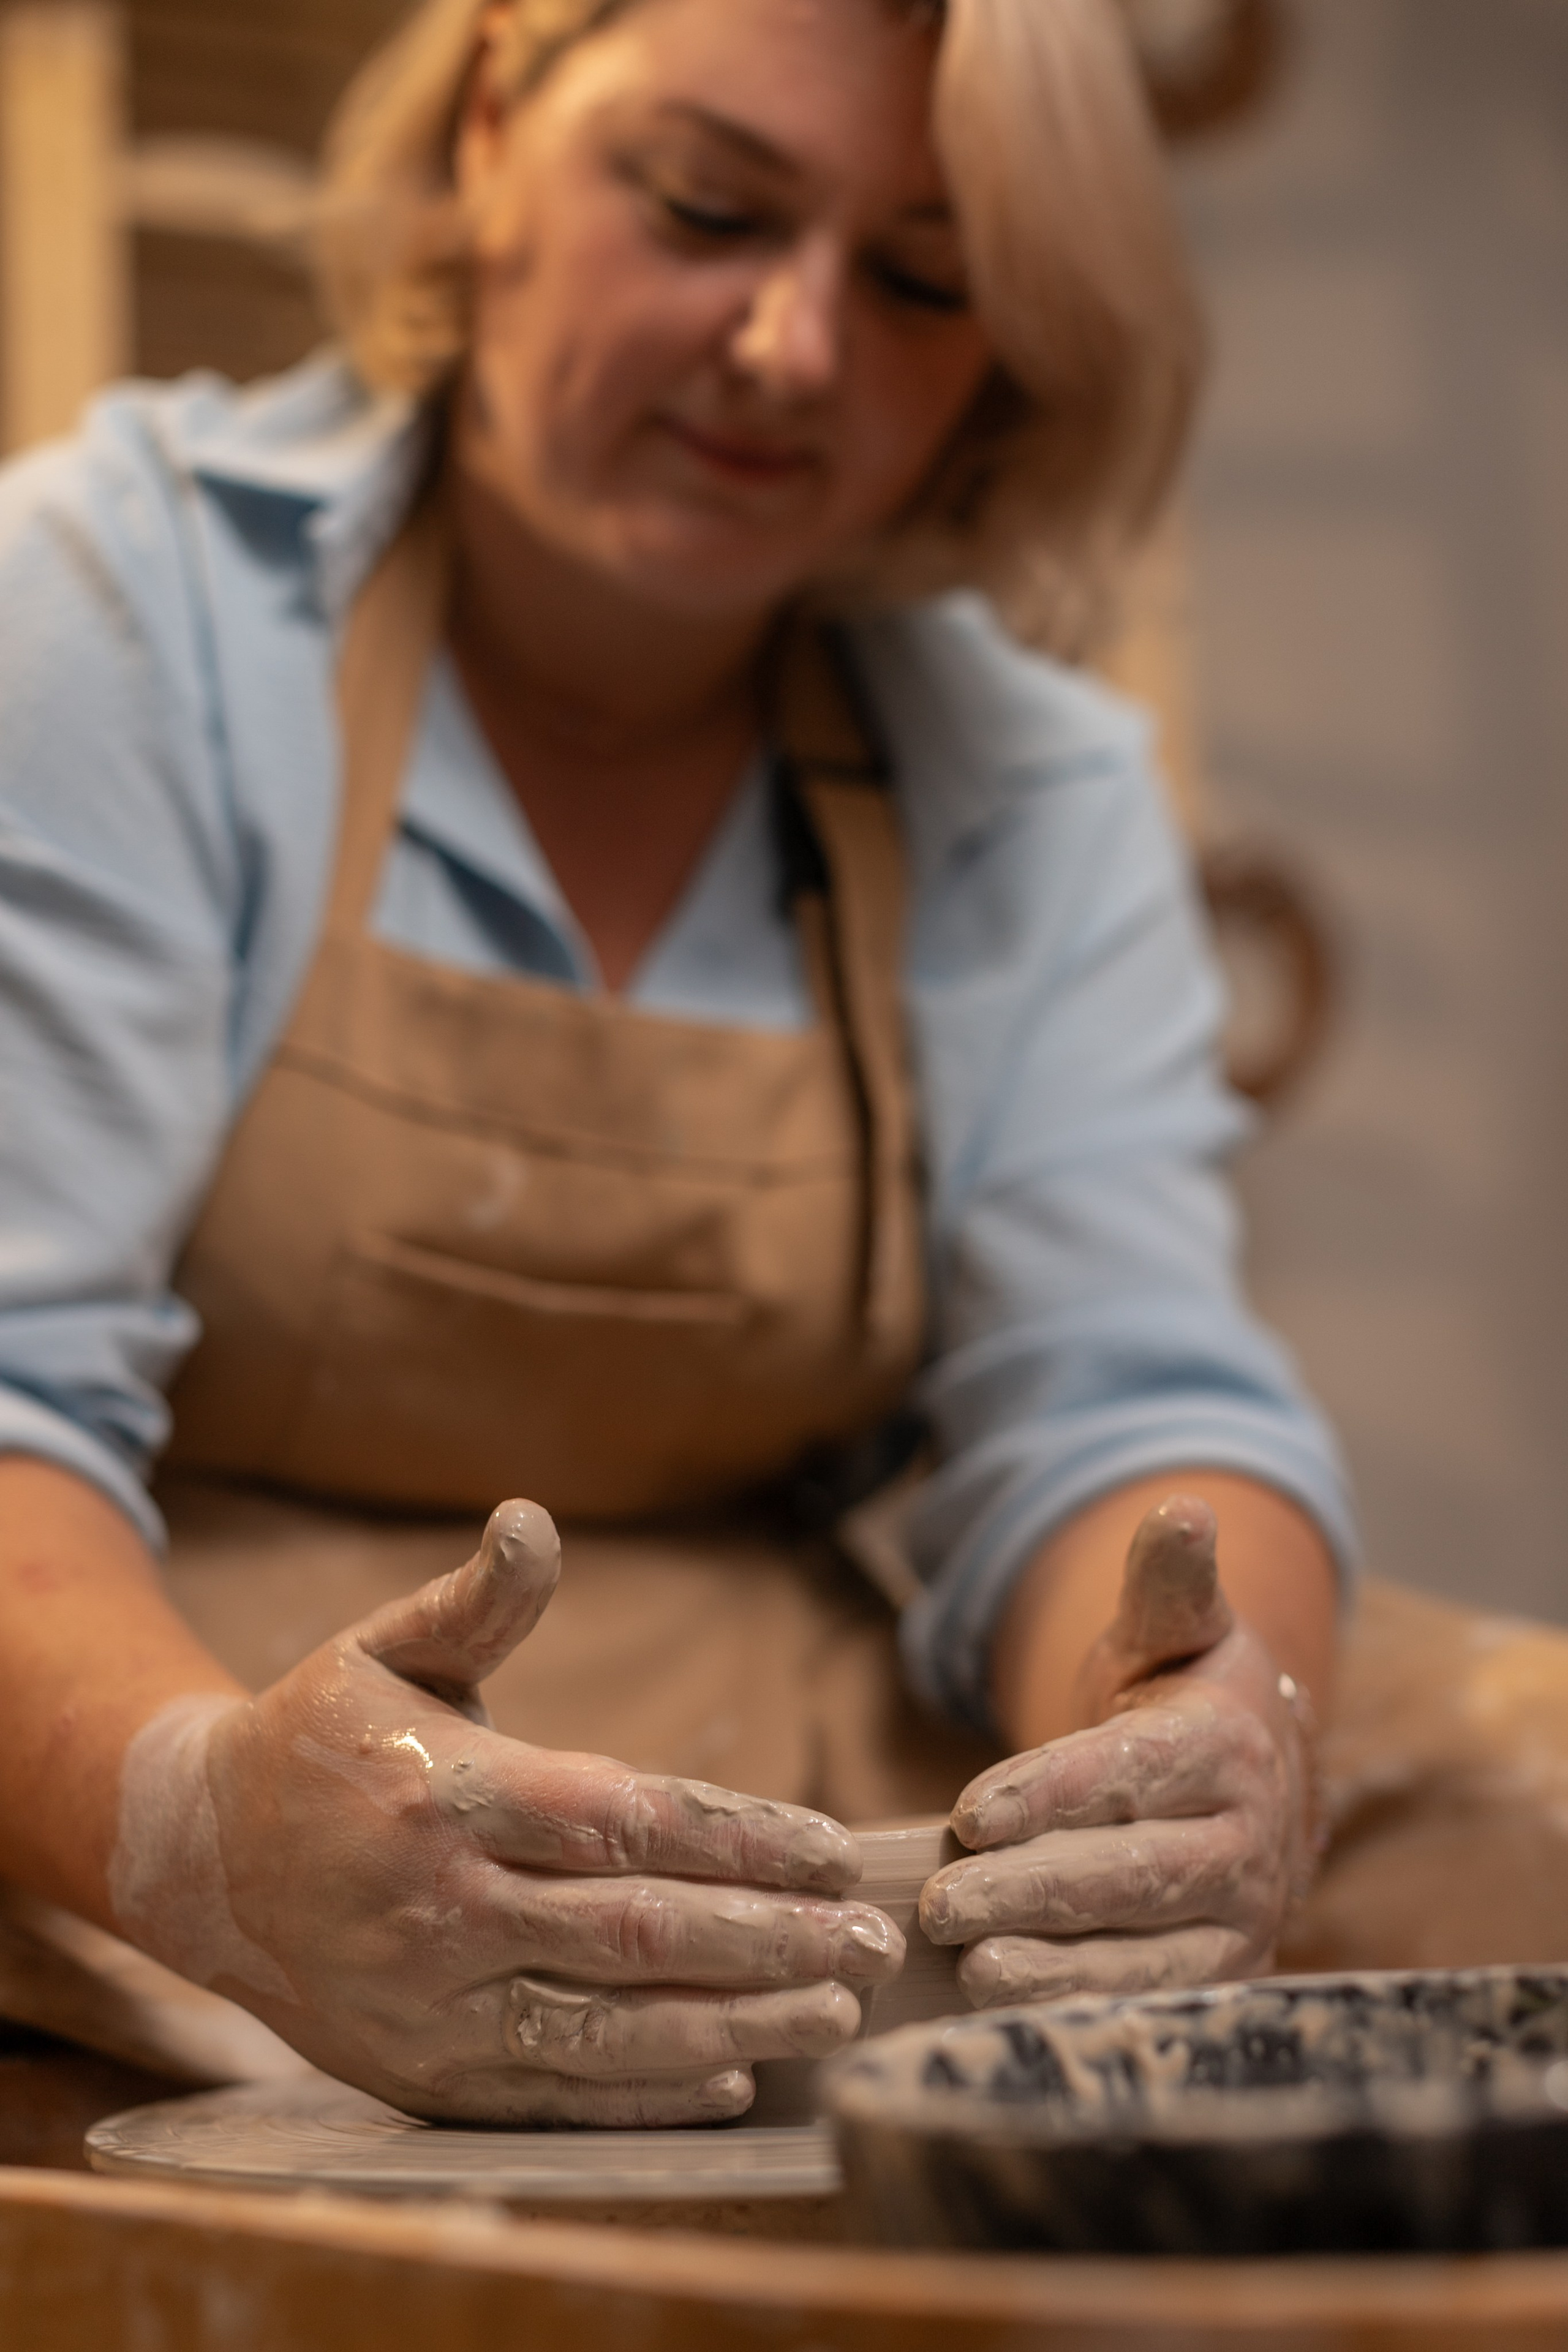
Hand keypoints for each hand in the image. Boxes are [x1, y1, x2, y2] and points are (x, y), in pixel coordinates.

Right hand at [108, 1501, 900, 2122]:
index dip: (738, 1837)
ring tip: (836, 2010)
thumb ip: (477, 1598)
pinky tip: (733, 2074)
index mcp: (448, 1792)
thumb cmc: (320, 1736)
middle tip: (874, 1941)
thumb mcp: (386, 1648)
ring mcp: (430, 2003)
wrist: (196, 1859)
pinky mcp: (421, 2075)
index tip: (832, 1850)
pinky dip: (645, 2095)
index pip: (623, 1818)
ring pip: (607, 2026)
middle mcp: (442, 1904)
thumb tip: (533, 1515)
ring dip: (736, 2021)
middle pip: (636, 1930)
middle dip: (769, 1938)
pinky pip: (551, 2092)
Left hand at [920, 1495, 1317, 2004]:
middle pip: (1134, 1870)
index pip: (1131, 1772)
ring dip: (1056, 1964)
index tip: (972, 1812)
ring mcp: (1241, 1918)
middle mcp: (1248, 1839)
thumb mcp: (1175, 1630)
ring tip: (972, 1965)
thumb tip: (1182, 1507)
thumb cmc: (1183, 1695)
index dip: (1052, 1793)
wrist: (1250, 1781)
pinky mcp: (1220, 1974)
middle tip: (940, 1903)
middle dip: (1033, 1889)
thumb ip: (1166, 1580)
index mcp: (1227, 1745)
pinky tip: (1006, 2006)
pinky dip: (1080, 2008)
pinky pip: (1150, 1999)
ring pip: (1145, 1948)